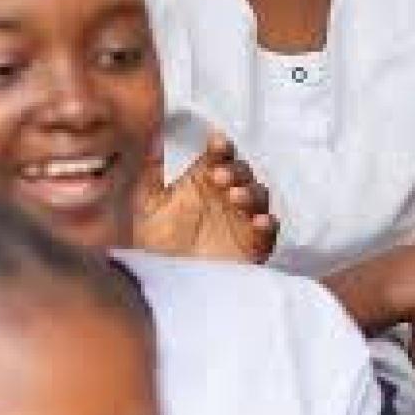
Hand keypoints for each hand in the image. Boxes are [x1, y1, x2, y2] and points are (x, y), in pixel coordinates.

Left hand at [132, 132, 278, 263]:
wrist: (162, 281)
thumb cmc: (154, 239)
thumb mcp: (146, 202)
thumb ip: (152, 169)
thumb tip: (154, 133)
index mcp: (203, 181)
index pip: (219, 156)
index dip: (221, 147)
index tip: (216, 143)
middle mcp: (225, 196)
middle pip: (242, 172)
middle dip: (235, 170)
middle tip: (219, 176)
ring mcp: (241, 220)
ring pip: (258, 196)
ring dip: (250, 192)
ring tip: (234, 196)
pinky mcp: (252, 246)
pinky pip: (268, 232)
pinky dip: (267, 225)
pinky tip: (260, 221)